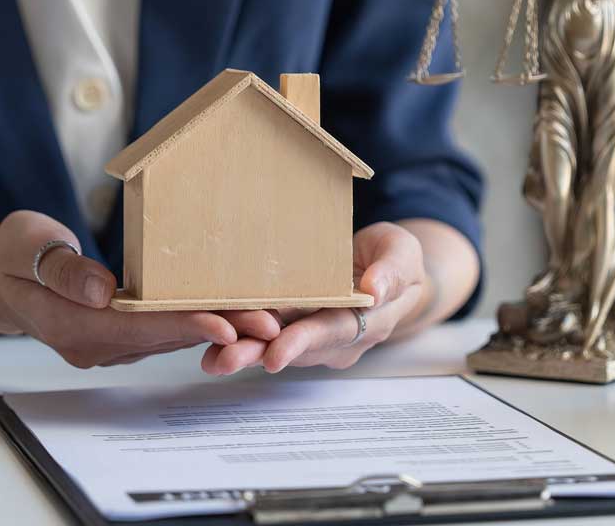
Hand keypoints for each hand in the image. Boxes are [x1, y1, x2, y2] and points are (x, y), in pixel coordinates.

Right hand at [0, 211, 280, 367]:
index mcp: (72, 325)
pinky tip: (235, 310)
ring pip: (171, 336)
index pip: (138, 328)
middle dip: (220, 330)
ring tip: (268, 317)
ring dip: (219, 328)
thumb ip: (62, 270)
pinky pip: (165, 329)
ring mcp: (109, 344)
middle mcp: (96, 344)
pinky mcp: (121, 334)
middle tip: (271, 322)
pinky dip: (199, 320)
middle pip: (165, 337)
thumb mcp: (26, 249)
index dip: (185, 326)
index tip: (227, 325)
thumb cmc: (12, 254)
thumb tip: (101, 291)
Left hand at [200, 222, 426, 374]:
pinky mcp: (297, 324)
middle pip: (297, 347)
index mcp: (369, 322)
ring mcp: (316, 333)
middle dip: (260, 354)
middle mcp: (339, 337)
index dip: (303, 343)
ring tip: (211, 358)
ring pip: (278, 345)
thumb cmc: (395, 258)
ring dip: (244, 352)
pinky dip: (242, 337)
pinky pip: (269, 333)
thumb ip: (393, 271)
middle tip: (224, 360)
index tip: (276, 354)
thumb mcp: (403, 254)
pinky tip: (212, 341)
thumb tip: (376, 289)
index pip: (334, 333)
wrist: (387, 268)